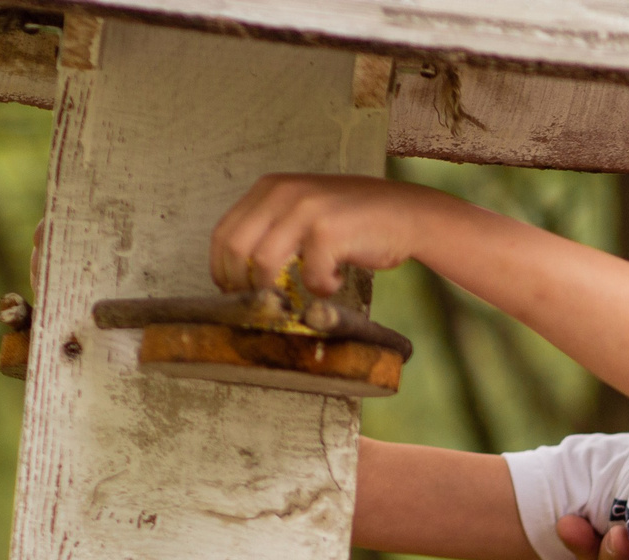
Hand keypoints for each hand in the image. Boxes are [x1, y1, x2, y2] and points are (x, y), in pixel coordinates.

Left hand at [210, 174, 447, 297]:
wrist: (405, 212)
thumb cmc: (354, 220)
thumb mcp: (303, 211)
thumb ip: (273, 228)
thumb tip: (241, 273)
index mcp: (270, 188)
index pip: (223, 233)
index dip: (223, 270)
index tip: (236, 292)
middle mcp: (282, 194)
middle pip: (236, 250)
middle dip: (245, 285)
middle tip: (266, 301)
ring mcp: (305, 211)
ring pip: (264, 264)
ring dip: (281, 289)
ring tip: (305, 290)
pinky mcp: (328, 232)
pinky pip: (309, 276)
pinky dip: (322, 287)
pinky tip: (337, 279)